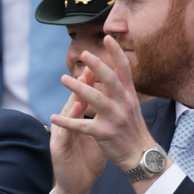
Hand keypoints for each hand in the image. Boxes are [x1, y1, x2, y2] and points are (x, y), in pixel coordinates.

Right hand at [48, 70, 107, 193]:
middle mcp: (68, 126)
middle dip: (83, 83)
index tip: (103, 65)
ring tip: (78, 84)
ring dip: (72, 99)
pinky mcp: (57, 150)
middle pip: (75, 100)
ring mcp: (61, 136)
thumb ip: (103, 122)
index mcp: (79, 122)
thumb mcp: (97, 139)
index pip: (86, 99)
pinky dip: (65, 123)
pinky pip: (61, 134)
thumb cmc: (86, 162)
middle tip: (89, 66)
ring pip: (66, 114)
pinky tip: (69, 114)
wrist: (74, 186)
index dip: (93, 83)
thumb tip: (117, 107)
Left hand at [50, 36, 162, 182]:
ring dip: (78, 88)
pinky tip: (53, 116)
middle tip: (84, 54)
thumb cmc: (132, 129)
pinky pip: (82, 125)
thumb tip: (113, 71)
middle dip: (97, 66)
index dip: (116, 53)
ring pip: (95, 99)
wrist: (141, 156)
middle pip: (111, 80)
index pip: (124, 70)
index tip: (108, 37)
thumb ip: (121, 90)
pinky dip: (67, 121)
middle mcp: (124, 104)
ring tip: (63, 78)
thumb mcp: (131, 106)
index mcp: (129, 96)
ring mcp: (115, 119)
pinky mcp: (104, 133)